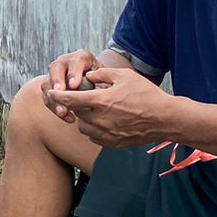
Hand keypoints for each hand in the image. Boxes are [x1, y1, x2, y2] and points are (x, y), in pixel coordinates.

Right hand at [43, 49, 100, 121]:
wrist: (95, 84)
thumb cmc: (102, 81)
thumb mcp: (106, 78)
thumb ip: (102, 81)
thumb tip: (99, 91)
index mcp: (81, 57)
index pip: (75, 62)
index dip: (74, 73)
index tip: (74, 86)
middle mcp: (65, 62)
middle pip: (55, 68)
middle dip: (57, 82)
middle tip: (60, 94)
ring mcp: (55, 74)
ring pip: (48, 84)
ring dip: (54, 99)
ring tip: (63, 112)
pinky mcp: (50, 86)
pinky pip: (47, 96)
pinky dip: (55, 107)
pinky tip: (67, 116)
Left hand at [46, 65, 172, 147]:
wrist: (165, 119)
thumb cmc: (146, 95)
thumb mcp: (124, 76)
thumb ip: (103, 73)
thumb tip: (89, 75)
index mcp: (101, 101)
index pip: (70, 99)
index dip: (58, 95)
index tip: (51, 93)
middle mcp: (100, 120)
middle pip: (76, 113)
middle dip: (77, 106)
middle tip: (85, 99)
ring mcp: (106, 134)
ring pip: (84, 127)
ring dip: (85, 119)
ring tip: (97, 111)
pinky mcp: (112, 144)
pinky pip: (94, 137)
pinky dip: (95, 130)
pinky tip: (105, 122)